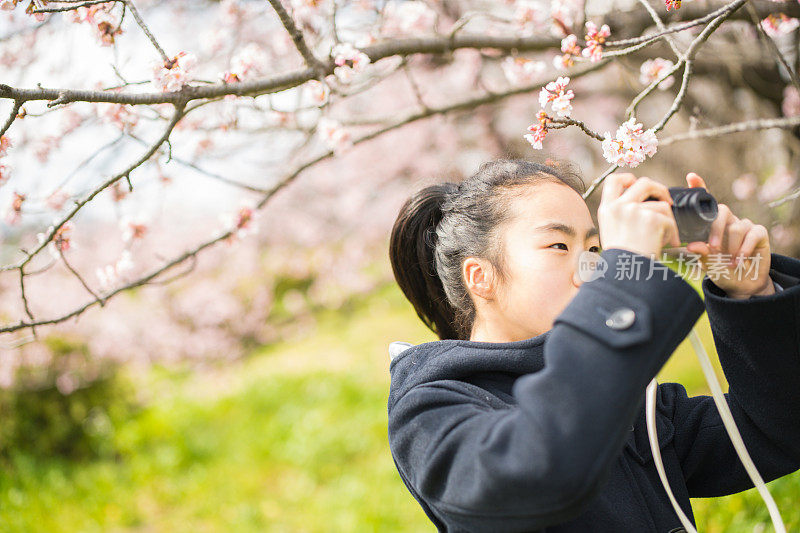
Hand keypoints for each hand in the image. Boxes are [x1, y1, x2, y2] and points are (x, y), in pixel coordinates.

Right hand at [598, 173, 680, 258]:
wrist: (624, 276)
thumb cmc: (620, 259)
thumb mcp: (611, 232)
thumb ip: (620, 214)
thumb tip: (638, 203)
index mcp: (606, 209)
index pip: (613, 180)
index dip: (627, 178)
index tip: (636, 183)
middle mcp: (618, 207)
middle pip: (644, 183)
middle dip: (660, 189)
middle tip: (667, 201)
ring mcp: (634, 211)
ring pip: (661, 205)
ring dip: (667, 221)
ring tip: (664, 238)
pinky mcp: (651, 219)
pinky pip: (670, 221)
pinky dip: (672, 234)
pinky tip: (666, 245)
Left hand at [682, 172, 773, 298]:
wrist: (740, 284)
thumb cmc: (720, 269)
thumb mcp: (708, 263)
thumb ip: (701, 253)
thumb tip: (691, 246)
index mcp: (712, 224)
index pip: (706, 203)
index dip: (700, 188)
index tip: (691, 177)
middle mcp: (728, 221)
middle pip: (722, 211)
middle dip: (716, 229)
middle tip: (713, 248)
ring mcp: (744, 225)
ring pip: (737, 226)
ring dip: (732, 246)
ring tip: (729, 261)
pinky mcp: (759, 233)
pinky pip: (752, 234)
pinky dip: (744, 248)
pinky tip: (739, 260)